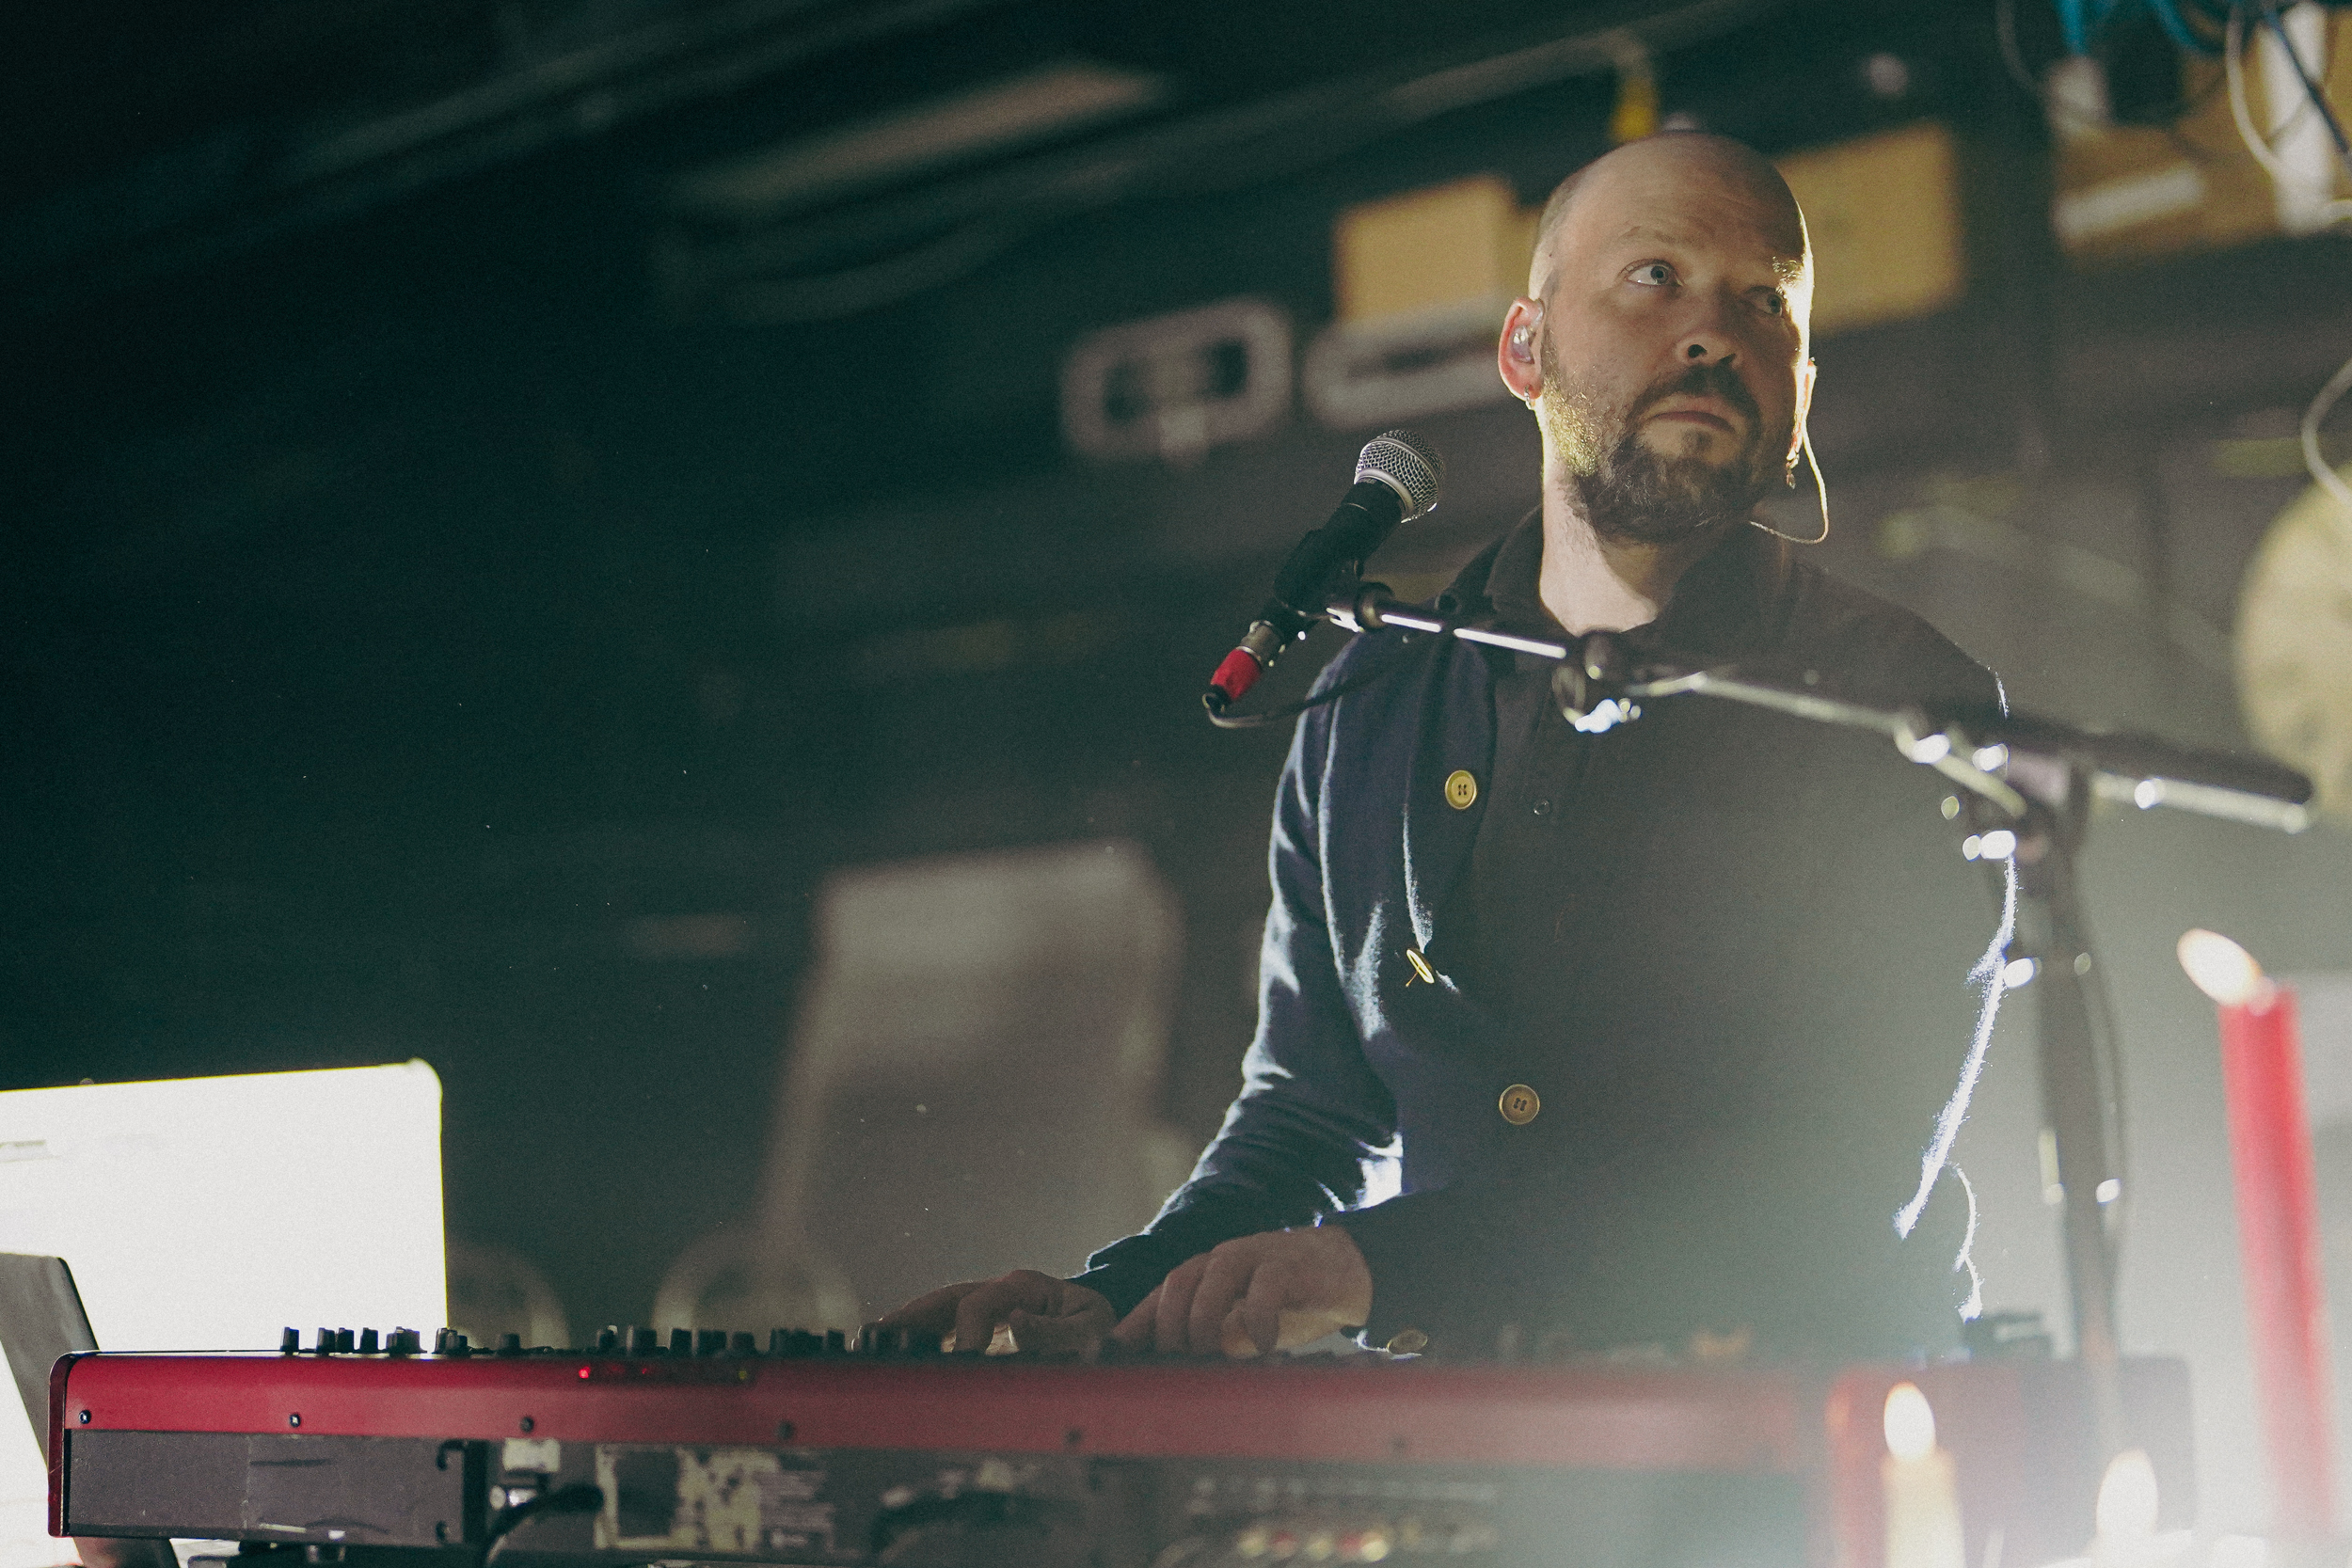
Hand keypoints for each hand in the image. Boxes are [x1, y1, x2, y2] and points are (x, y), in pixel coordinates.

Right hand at [871, 1269, 1114, 1355]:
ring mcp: (990, 1306)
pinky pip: (948, 1327)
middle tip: (879, 1334)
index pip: (978, 1303)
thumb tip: (1014, 1323)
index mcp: (1023, 1286)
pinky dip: (923, 1336)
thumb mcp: (1091, 1326)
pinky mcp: (986, 1326)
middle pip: (947, 1298)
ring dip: (909, 1323)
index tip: (962, 1360)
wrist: (1107, 1324)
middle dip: (913, 1314)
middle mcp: (1000, 1291)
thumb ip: (1056, 1331)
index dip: (966, 1331)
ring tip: (871, 1341)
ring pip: (941, 1309)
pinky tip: (897, 1353)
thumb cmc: (1099, 1325)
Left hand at [1114, 1226, 1372, 1356]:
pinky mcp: (1289, 1263)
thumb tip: (1175, 1379)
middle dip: (1169, 1324)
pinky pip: (1266, 1284)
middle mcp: (1223, 1261)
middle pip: (1178, 1283)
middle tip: (1176, 1360)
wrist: (1346, 1269)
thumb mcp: (1242, 1325)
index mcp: (1206, 1275)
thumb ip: (1212, 1342)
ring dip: (1203, 1319)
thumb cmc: (1288, 1302)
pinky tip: (1262, 1343)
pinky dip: (1258, 1315)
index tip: (1111, 1355)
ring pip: (1212, 1277)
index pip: (1160, 1297)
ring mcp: (1254, 1256)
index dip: (1135, 1324)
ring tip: (1209, 1351)